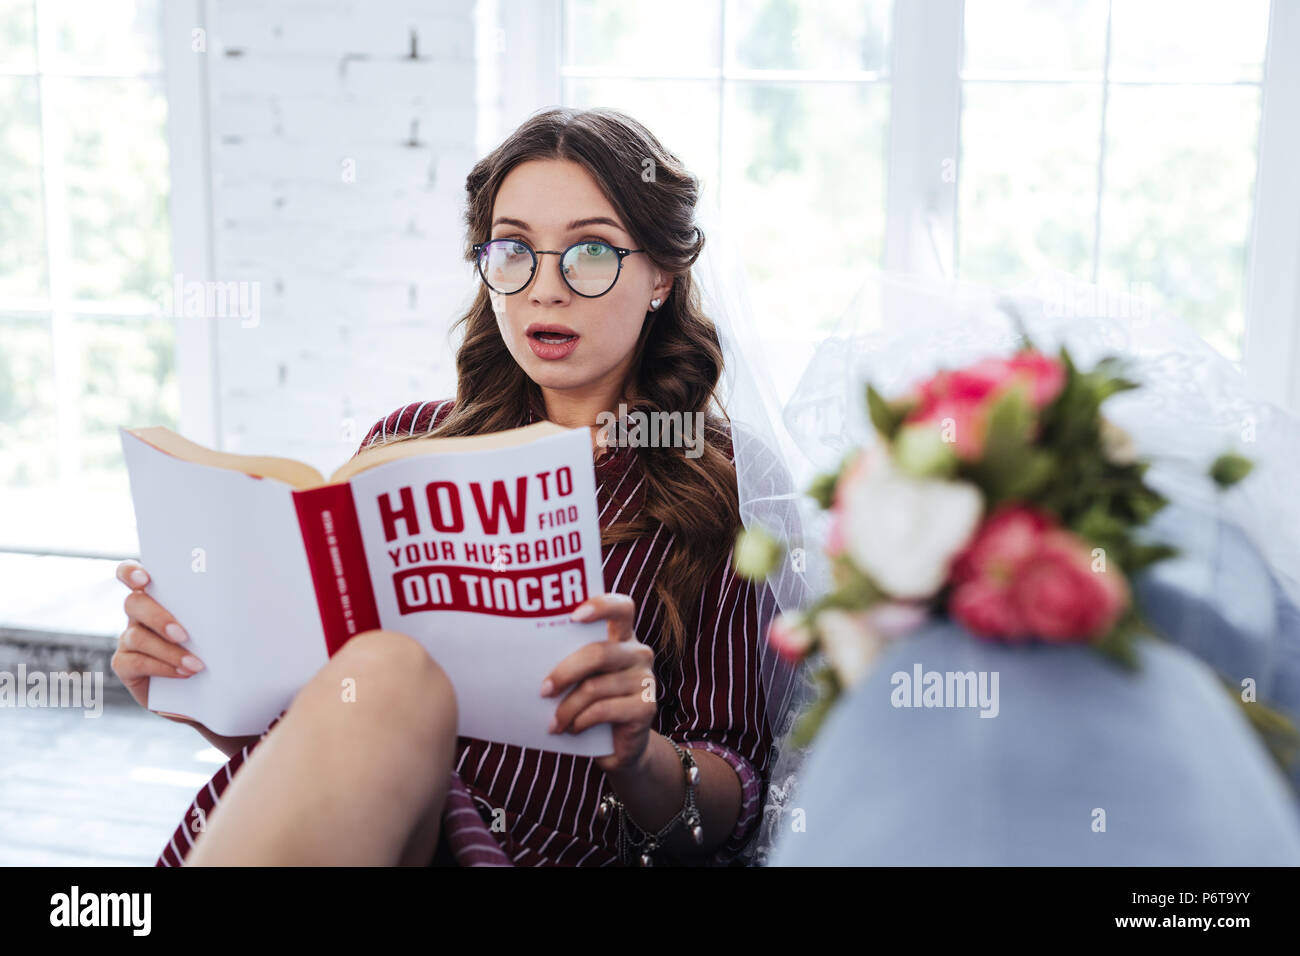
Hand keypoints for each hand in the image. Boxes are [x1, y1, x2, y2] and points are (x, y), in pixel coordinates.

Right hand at [111, 561, 205, 714]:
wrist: (206, 684)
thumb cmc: (214, 645)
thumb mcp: (215, 623)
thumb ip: (214, 607)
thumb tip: (240, 595)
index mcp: (158, 596)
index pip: (130, 574)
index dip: (130, 572)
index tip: (144, 579)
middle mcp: (139, 614)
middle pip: (134, 603)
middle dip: (158, 618)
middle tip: (184, 635)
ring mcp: (129, 639)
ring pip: (136, 637)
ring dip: (168, 651)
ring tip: (196, 664)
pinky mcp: (124, 665)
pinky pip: (135, 663)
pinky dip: (162, 667)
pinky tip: (183, 672)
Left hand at [542, 593, 656, 773]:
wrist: (618, 746)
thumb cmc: (590, 703)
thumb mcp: (580, 678)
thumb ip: (567, 660)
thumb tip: (526, 659)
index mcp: (622, 637)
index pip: (621, 607)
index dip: (601, 606)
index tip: (574, 616)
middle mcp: (638, 653)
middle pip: (599, 652)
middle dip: (565, 672)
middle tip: (543, 690)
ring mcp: (645, 679)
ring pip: (595, 687)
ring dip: (567, 708)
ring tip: (553, 723)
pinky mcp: (646, 707)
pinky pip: (604, 710)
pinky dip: (581, 721)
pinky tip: (572, 729)